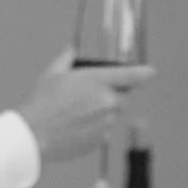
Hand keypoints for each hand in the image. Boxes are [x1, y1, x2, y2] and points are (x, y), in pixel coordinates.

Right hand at [18, 54, 155, 162]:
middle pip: (124, 96)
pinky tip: (77, 126)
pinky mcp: (103, 138)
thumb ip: (68, 58)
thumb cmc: (43, 102)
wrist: (36, 135)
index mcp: (98, 80)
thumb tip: (72, 48)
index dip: (145, 73)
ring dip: (103, 111)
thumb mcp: (53, 73)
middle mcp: (107, 101)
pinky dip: (97, 126)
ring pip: (113, 113)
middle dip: (114, 94)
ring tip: (78, 113)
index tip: (152, 72)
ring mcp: (107, 121)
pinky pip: (106, 129)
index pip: (132, 75)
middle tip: (92, 96)